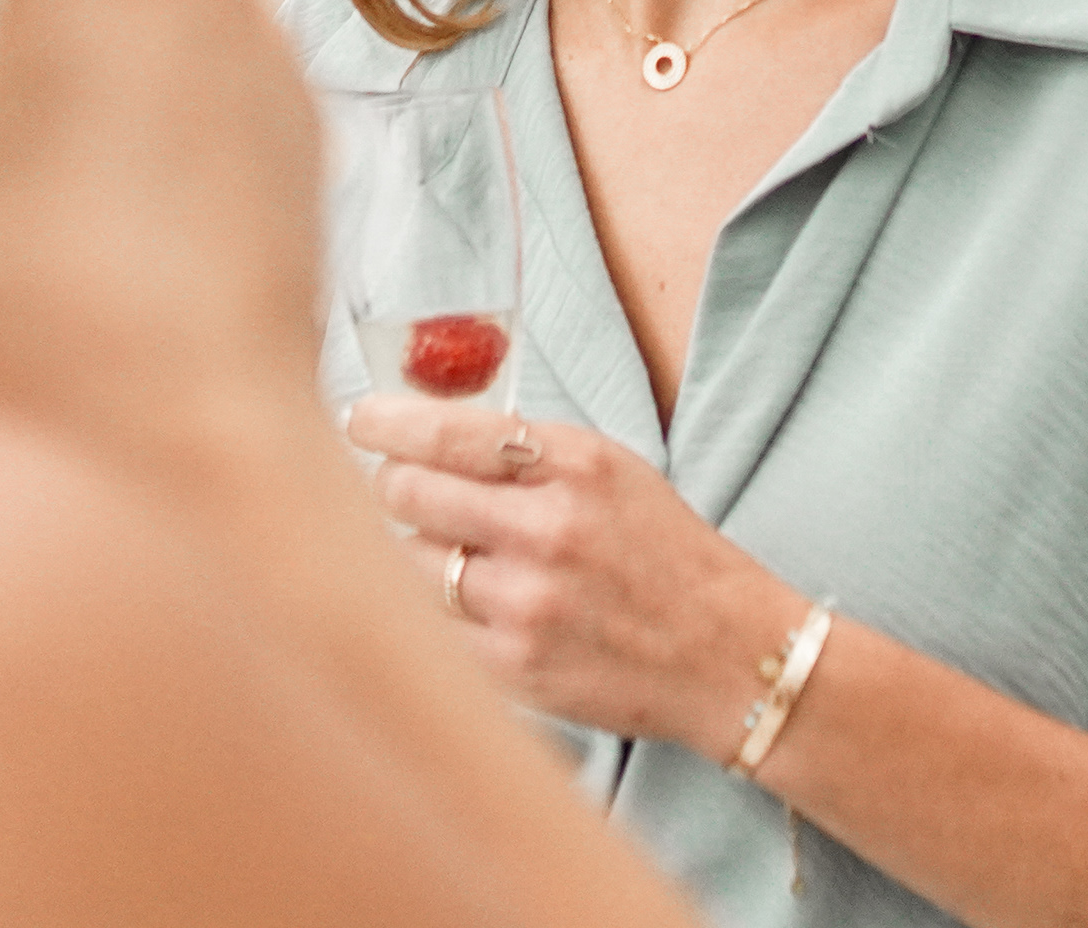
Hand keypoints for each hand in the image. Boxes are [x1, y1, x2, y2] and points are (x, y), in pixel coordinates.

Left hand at [348, 397, 805, 759]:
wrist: (727, 654)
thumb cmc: (666, 554)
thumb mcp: (614, 471)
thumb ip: (529, 451)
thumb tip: (428, 434)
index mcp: (574, 465)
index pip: (448, 433)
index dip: (387, 424)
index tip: (361, 421)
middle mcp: (546, 529)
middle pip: (409, 494)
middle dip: (394, 487)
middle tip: (401, 490)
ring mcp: (525, 602)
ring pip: (410, 562)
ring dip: (415, 553)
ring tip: (453, 555)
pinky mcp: (512, 666)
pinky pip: (430, 626)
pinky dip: (433, 611)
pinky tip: (463, 604)